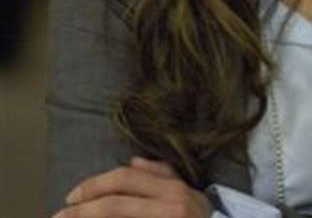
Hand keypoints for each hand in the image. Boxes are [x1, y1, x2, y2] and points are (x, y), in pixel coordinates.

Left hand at [52, 156, 212, 217]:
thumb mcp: (187, 190)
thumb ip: (161, 174)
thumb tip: (133, 162)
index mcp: (172, 189)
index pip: (126, 179)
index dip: (94, 186)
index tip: (71, 196)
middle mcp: (169, 206)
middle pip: (117, 203)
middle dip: (83, 208)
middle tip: (60, 215)